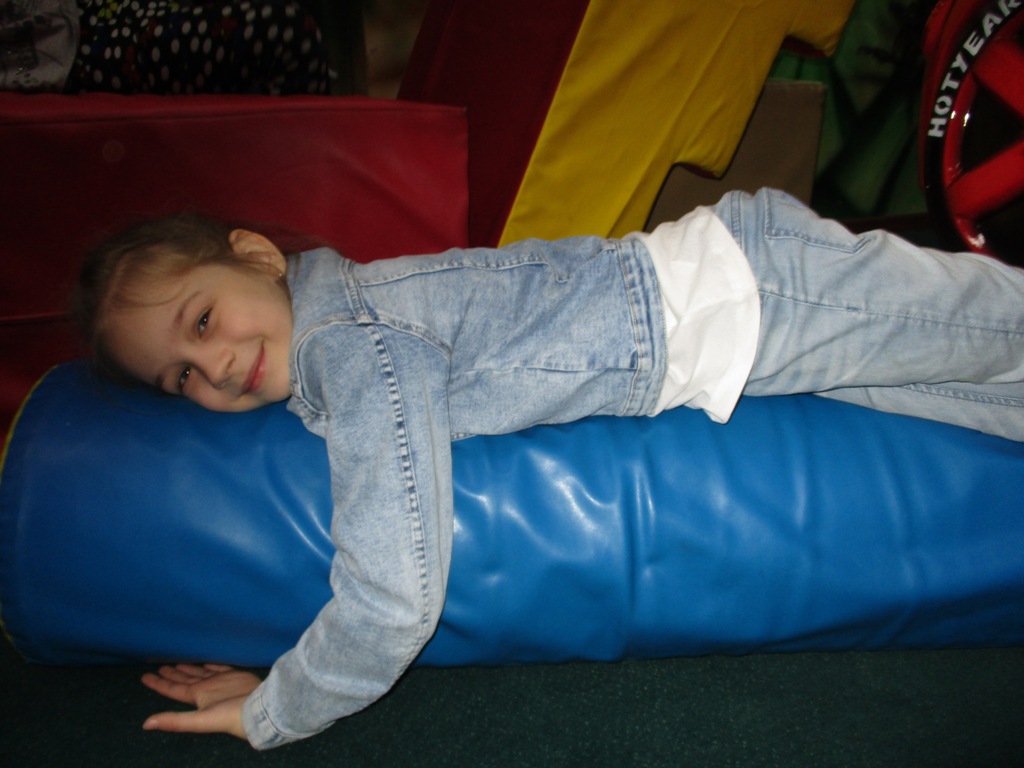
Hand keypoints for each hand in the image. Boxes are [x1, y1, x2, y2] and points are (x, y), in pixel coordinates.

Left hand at [141, 663, 260, 739]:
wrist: (260, 708)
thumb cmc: (231, 715)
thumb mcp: (199, 720)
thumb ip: (174, 721)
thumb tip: (145, 724)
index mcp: (197, 696)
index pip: (173, 689)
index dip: (159, 683)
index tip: (145, 676)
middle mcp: (206, 689)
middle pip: (184, 679)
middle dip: (172, 674)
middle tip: (160, 667)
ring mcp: (220, 681)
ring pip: (200, 672)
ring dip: (188, 668)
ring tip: (177, 664)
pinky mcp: (235, 675)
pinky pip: (219, 667)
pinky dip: (211, 665)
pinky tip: (206, 662)